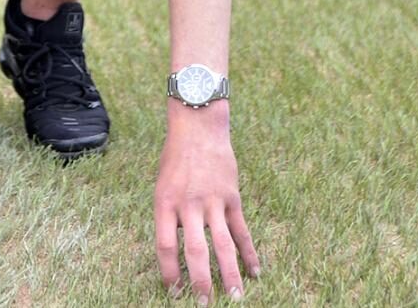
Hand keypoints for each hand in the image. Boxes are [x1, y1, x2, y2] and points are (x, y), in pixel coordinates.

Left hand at [154, 105, 259, 301]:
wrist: (198, 127)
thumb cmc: (176, 159)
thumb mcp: (162, 186)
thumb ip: (170, 217)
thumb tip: (177, 253)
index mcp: (165, 203)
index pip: (166, 246)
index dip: (169, 272)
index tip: (175, 292)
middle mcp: (189, 205)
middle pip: (196, 252)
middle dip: (201, 282)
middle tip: (203, 304)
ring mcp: (213, 201)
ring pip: (223, 245)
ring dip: (230, 274)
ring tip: (234, 298)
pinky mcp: (232, 197)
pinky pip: (241, 230)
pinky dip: (249, 252)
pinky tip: (255, 271)